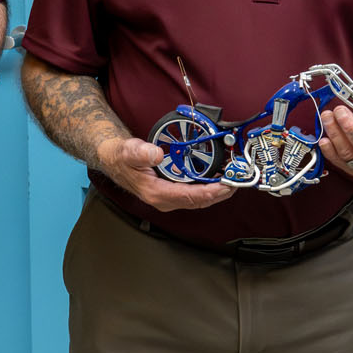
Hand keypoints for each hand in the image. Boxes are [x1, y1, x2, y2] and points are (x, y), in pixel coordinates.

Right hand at [96, 136, 233, 211]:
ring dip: (216, 192)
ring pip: (198, 200)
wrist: (115, 160)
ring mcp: (169, 198)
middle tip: (237, 182)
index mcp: (156, 193)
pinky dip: (208, 189)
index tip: (226, 185)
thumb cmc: (122, 158)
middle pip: (198, 201)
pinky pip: (194, 195)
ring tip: (233, 180)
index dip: (211, 192)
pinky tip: (218, 179)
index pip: (189, 197)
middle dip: (220, 194)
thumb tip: (156, 154)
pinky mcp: (172, 193)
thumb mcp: (129, 151)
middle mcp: (164, 200)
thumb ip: (141, 153)